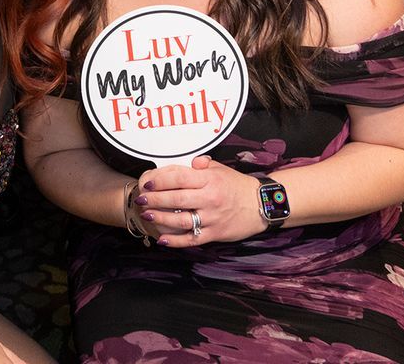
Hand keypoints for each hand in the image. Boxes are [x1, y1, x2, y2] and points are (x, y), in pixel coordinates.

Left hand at [134, 156, 265, 246]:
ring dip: (161, 219)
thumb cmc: (237, 185)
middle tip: (140, 199)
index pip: (179, 177)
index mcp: (209, 179)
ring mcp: (212, 218)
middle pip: (176, 198)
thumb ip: (201, 165)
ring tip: (147, 215)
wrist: (262, 205)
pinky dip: (176, 241)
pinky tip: (163, 240)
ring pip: (181, 220)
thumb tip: (189, 161)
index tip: (147, 182)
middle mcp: (210, 198)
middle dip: (154, 199)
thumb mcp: (220, 169)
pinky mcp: (215, 233)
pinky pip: (192, 239)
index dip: (159, 179)